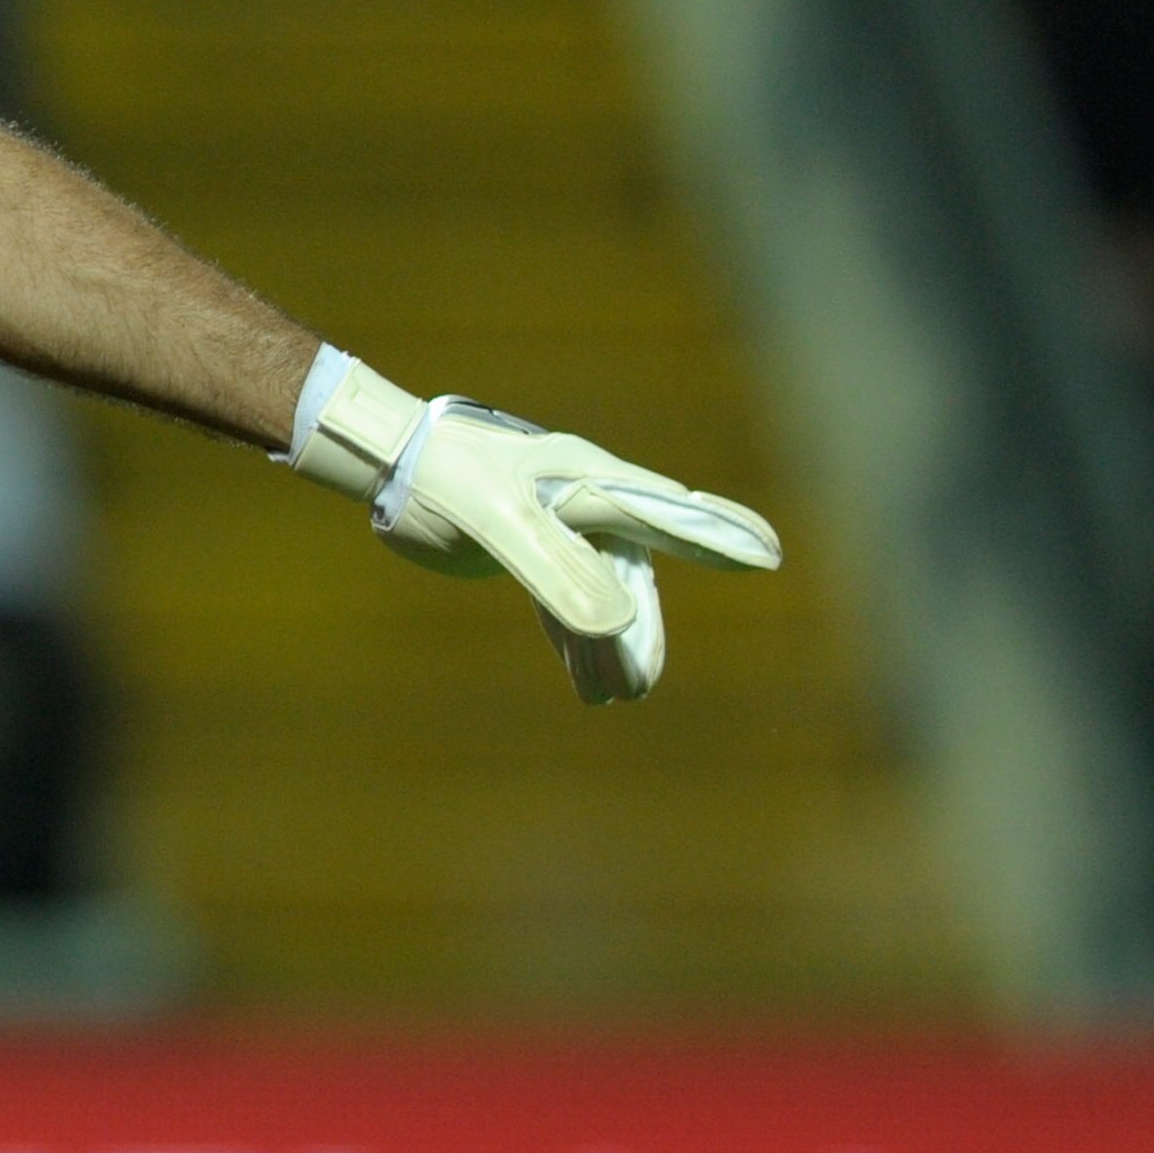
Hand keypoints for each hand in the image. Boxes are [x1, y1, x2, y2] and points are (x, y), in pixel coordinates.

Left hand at [291, 359, 780, 703]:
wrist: (384, 457)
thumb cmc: (439, 478)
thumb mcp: (494, 524)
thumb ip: (555, 569)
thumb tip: (619, 623)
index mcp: (587, 482)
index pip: (667, 513)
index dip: (718, 535)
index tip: (769, 552)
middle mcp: (582, 499)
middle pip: (634, 571)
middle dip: (642, 630)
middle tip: (639, 682)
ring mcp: (556, 521)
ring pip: (600, 590)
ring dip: (607, 643)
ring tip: (611, 695)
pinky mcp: (524, 541)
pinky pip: (564, 594)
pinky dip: (573, 635)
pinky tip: (582, 676)